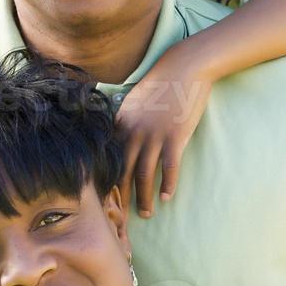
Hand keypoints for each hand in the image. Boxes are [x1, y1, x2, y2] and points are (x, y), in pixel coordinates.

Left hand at [116, 48, 212, 217]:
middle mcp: (132, 133)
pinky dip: (167, 184)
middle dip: (119, 198)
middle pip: (121, 172)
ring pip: (143, 175)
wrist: (183, 67)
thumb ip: (125, 122)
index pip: (107, 160)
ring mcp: (153, 136)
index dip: (104, 183)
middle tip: (118, 218)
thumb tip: (119, 139)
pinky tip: (167, 198)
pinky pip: (169, 167)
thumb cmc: (160, 85)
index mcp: (119, 125)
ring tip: (146, 214)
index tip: (101, 201)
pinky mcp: (175, 137)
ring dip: (144, 197)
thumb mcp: (133, 102)